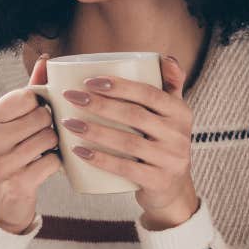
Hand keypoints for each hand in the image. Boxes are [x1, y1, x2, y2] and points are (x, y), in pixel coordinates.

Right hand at [0, 54, 62, 232]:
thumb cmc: (6, 158)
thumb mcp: (7, 126)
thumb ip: (27, 94)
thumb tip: (46, 61)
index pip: (26, 96)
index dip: (40, 104)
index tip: (38, 115)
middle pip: (41, 117)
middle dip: (49, 126)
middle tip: (43, 137)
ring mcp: (1, 163)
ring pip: (49, 138)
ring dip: (54, 146)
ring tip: (44, 152)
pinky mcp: (17, 183)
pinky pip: (53, 162)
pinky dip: (56, 165)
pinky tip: (46, 167)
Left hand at [59, 54, 198, 229]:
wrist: (173, 190)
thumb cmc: (163, 145)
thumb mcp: (173, 116)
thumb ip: (170, 86)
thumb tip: (165, 58)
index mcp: (180, 112)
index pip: (149, 93)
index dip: (119, 86)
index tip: (88, 81)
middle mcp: (179, 134)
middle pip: (135, 115)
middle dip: (99, 104)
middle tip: (71, 98)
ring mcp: (170, 159)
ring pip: (128, 142)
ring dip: (95, 130)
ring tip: (68, 123)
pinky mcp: (158, 181)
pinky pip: (126, 168)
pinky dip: (101, 159)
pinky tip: (79, 151)